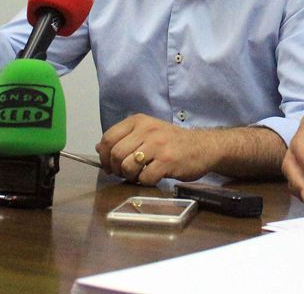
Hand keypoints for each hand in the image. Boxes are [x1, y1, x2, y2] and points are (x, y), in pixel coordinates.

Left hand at [95, 114, 215, 184]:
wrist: (203, 146)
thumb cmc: (172, 141)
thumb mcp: (147, 132)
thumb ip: (124, 138)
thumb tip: (100, 148)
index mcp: (139, 121)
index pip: (108, 137)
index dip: (104, 156)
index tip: (109, 165)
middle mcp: (147, 130)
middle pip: (116, 154)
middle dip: (116, 169)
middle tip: (124, 173)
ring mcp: (158, 145)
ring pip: (128, 166)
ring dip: (130, 176)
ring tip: (139, 175)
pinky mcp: (167, 161)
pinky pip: (144, 178)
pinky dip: (145, 182)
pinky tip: (152, 177)